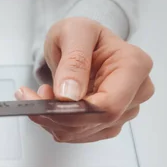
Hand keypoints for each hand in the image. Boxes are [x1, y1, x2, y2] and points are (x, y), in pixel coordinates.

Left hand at [17, 17, 153, 142]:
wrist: (79, 43)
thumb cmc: (81, 34)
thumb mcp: (73, 33)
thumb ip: (73, 62)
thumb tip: (69, 95)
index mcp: (134, 66)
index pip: (109, 105)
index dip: (75, 111)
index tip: (46, 98)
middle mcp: (136, 91)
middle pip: (96, 122)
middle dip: (57, 115)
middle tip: (31, 96)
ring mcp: (124, 110)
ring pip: (83, 131)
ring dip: (53, 119)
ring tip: (42, 94)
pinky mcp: (108, 122)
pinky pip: (78, 134)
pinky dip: (57, 124)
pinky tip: (50, 105)